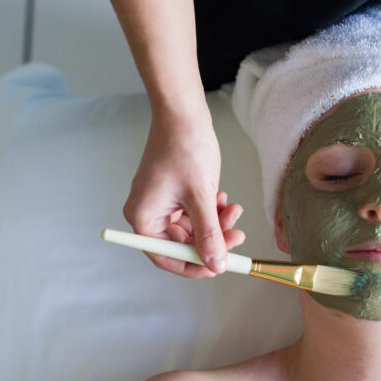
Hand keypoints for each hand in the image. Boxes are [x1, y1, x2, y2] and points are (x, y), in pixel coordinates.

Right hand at [123, 110, 244, 277]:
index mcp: (143, 217)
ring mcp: (161, 202)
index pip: (166, 258)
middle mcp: (148, 212)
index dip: (194, 266)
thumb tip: (216, 264)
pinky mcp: (173, 192)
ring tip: (233, 211)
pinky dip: (211, 210)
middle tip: (237, 237)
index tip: (218, 266)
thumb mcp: (201, 197)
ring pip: (193, 228)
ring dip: (215, 224)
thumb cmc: (185, 149)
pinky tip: (224, 199)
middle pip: (182, 244)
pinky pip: (193, 213)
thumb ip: (209, 234)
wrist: (183, 113)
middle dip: (212, 240)